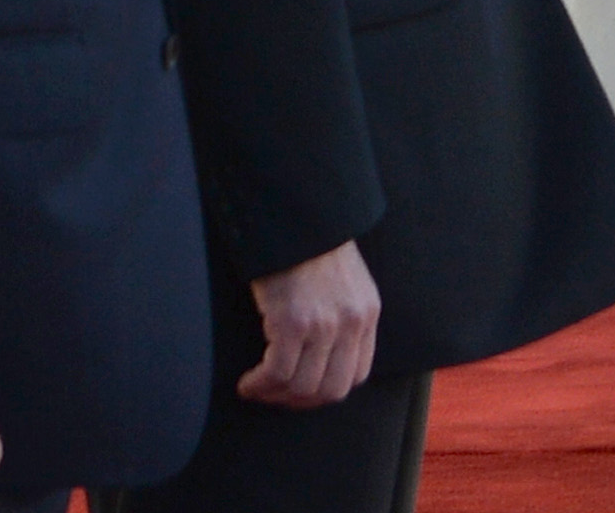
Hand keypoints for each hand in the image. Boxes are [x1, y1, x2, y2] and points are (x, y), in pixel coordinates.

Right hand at [239, 242, 381, 407]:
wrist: (293, 212)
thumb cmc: (308, 242)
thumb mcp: (344, 280)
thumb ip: (342, 314)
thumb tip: (321, 353)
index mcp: (366, 313)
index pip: (356, 375)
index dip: (326, 391)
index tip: (302, 392)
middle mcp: (350, 323)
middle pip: (331, 389)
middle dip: (300, 402)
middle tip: (276, 397)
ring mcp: (323, 324)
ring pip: (302, 387)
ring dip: (275, 395)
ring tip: (256, 389)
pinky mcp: (292, 322)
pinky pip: (277, 372)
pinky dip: (260, 385)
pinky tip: (248, 382)